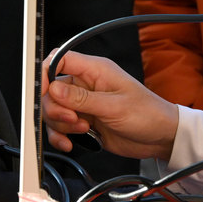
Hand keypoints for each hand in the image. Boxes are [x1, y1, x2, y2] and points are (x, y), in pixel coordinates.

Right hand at [42, 49, 178, 160]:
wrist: (160, 137)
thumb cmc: (147, 114)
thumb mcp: (114, 106)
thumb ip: (82, 98)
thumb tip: (54, 88)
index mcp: (95, 70)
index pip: (59, 59)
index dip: (45, 73)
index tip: (42, 93)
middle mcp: (86, 84)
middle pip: (51, 90)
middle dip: (56, 108)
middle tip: (74, 120)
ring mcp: (84, 104)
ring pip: (54, 110)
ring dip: (61, 125)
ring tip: (83, 130)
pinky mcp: (83, 121)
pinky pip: (61, 127)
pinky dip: (61, 136)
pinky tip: (71, 142)